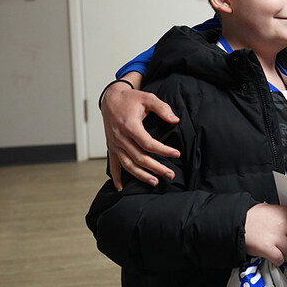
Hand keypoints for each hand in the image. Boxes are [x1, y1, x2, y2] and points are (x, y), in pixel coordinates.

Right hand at [101, 72, 180, 189]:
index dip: (163, 150)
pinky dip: (116, 177)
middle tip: (170, 174)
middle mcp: (120, 138)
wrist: (111, 99)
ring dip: (141, 175)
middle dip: (156, 168)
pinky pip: (113, 165)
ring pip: (128, 164)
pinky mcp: (111, 147)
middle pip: (140, 158)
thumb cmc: (130, 99)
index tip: (176, 154)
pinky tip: (121, 188)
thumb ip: (162, 108)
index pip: (148, 144)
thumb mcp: (148, 98)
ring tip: (155, 182)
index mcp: (130, 126)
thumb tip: (175, 120)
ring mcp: (114, 144)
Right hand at [244, 204, 286, 265]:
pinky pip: (280, 259)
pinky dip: (277, 260)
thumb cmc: (249, 217)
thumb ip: (281, 216)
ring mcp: (276, 237)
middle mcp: (282, 224)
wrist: (235, 224)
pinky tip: (272, 257)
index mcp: (283, 213)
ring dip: (282, 252)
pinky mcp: (268, 249)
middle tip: (286, 246)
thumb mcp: (268, 209)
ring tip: (274, 250)